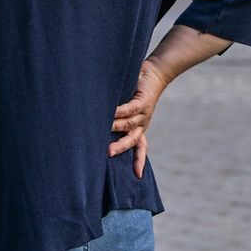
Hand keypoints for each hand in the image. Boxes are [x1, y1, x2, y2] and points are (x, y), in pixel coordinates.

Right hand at [110, 59, 169, 179]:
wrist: (154, 74)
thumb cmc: (136, 92)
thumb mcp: (129, 107)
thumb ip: (116, 117)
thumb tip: (96, 123)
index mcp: (139, 129)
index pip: (140, 148)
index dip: (138, 161)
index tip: (137, 176)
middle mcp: (142, 124)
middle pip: (132, 140)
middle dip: (120, 148)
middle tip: (108, 153)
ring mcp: (144, 113)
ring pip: (129, 124)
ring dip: (116, 127)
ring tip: (103, 129)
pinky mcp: (143, 101)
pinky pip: (130, 108)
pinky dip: (120, 111)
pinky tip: (111, 111)